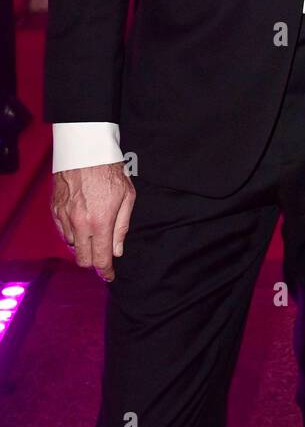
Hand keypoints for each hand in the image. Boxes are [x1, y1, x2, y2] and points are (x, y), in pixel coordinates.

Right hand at [50, 162, 135, 281]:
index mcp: (100, 222)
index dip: (105, 271)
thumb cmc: (111, 171)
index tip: (109, 276)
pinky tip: (81, 224)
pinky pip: (62, 231)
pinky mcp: (55, 209)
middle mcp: (79, 223)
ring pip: (72, 245)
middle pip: (82, 259)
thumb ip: (122, 227)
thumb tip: (117, 251)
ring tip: (93, 233)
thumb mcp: (127, 197)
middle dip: (93, 261)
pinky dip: (72, 233)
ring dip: (83, 245)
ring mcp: (64, 217)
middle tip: (102, 256)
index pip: (100, 258)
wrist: (86, 150)